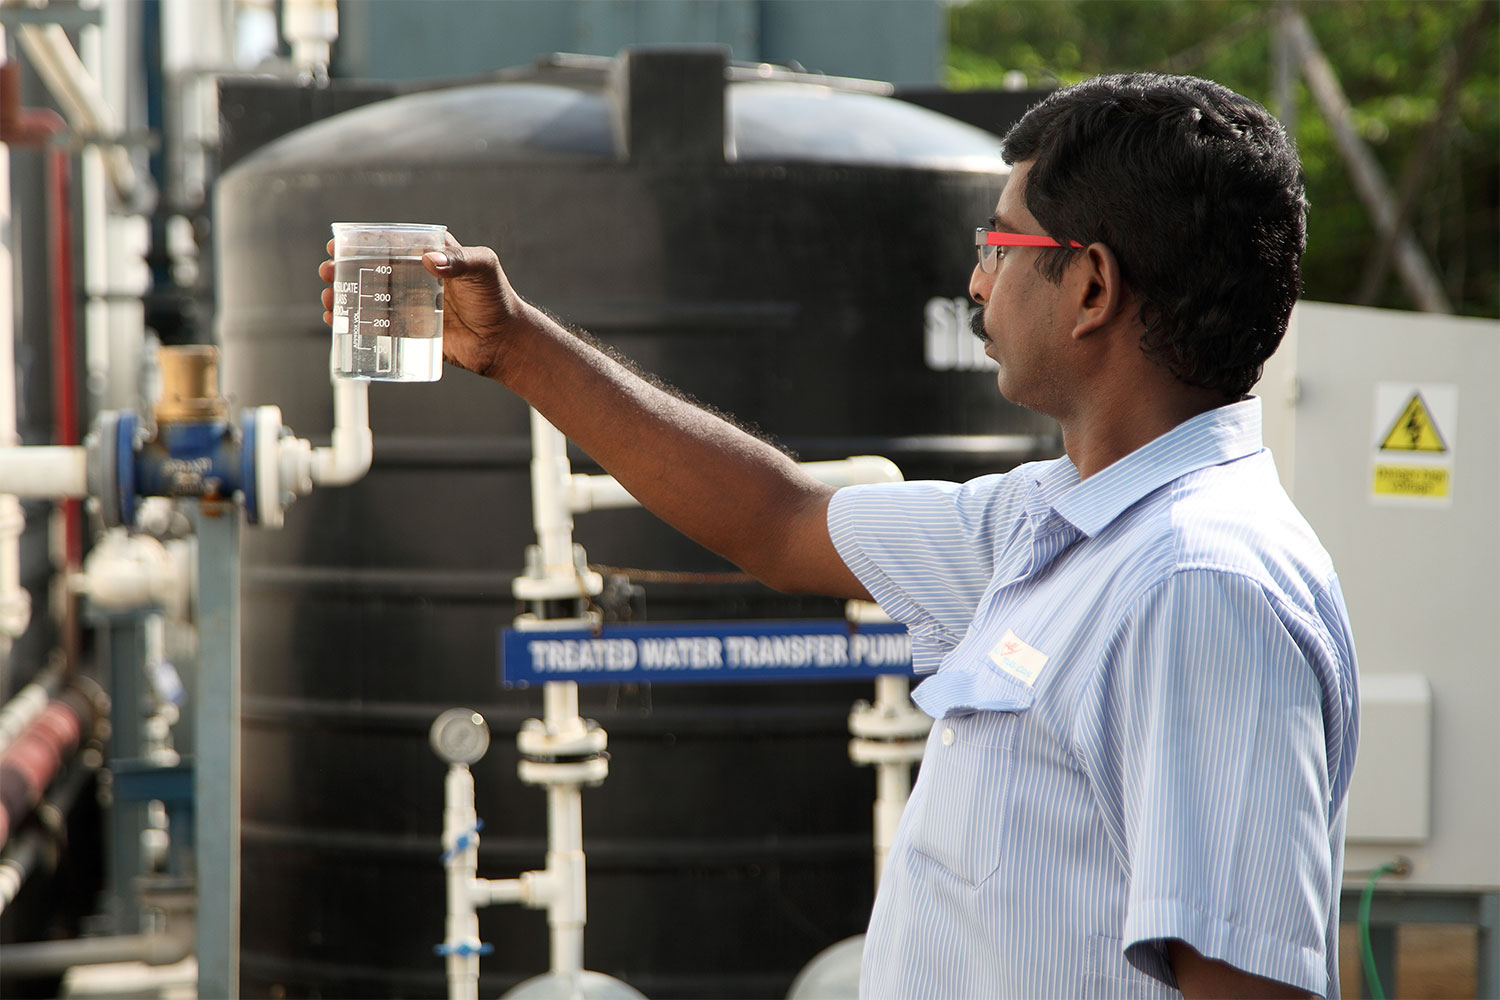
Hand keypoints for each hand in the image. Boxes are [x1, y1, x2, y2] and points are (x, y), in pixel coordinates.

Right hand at [319, 233, 530, 380]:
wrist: (503, 341)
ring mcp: (410, 304)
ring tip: (328, 299)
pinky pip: (377, 324)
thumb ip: (460, 261)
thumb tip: (431, 260)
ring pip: (368, 296)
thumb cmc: (497, 299)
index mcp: (428, 255)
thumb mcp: (482, 269)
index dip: (361, 242)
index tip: (338, 244)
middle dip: (343, 269)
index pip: (389, 243)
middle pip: (370, 268)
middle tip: (327, 272)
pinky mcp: (410, 330)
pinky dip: (354, 323)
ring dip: (343, 296)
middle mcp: (415, 278)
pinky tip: (337, 322)